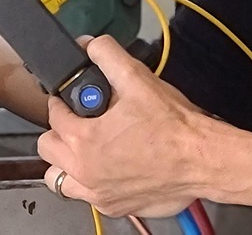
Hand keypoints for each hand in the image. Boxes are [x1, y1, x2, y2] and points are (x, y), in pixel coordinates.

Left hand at [37, 36, 212, 217]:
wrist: (202, 159)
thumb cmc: (173, 127)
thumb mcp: (138, 80)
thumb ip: (108, 56)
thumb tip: (90, 45)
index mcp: (84, 140)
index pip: (54, 116)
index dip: (61, 103)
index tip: (70, 101)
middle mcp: (85, 171)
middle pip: (48, 149)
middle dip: (60, 132)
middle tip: (80, 123)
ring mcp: (98, 193)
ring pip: (59, 179)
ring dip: (67, 163)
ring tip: (87, 149)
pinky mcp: (114, 207)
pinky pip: (86, 197)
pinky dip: (90, 184)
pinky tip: (108, 169)